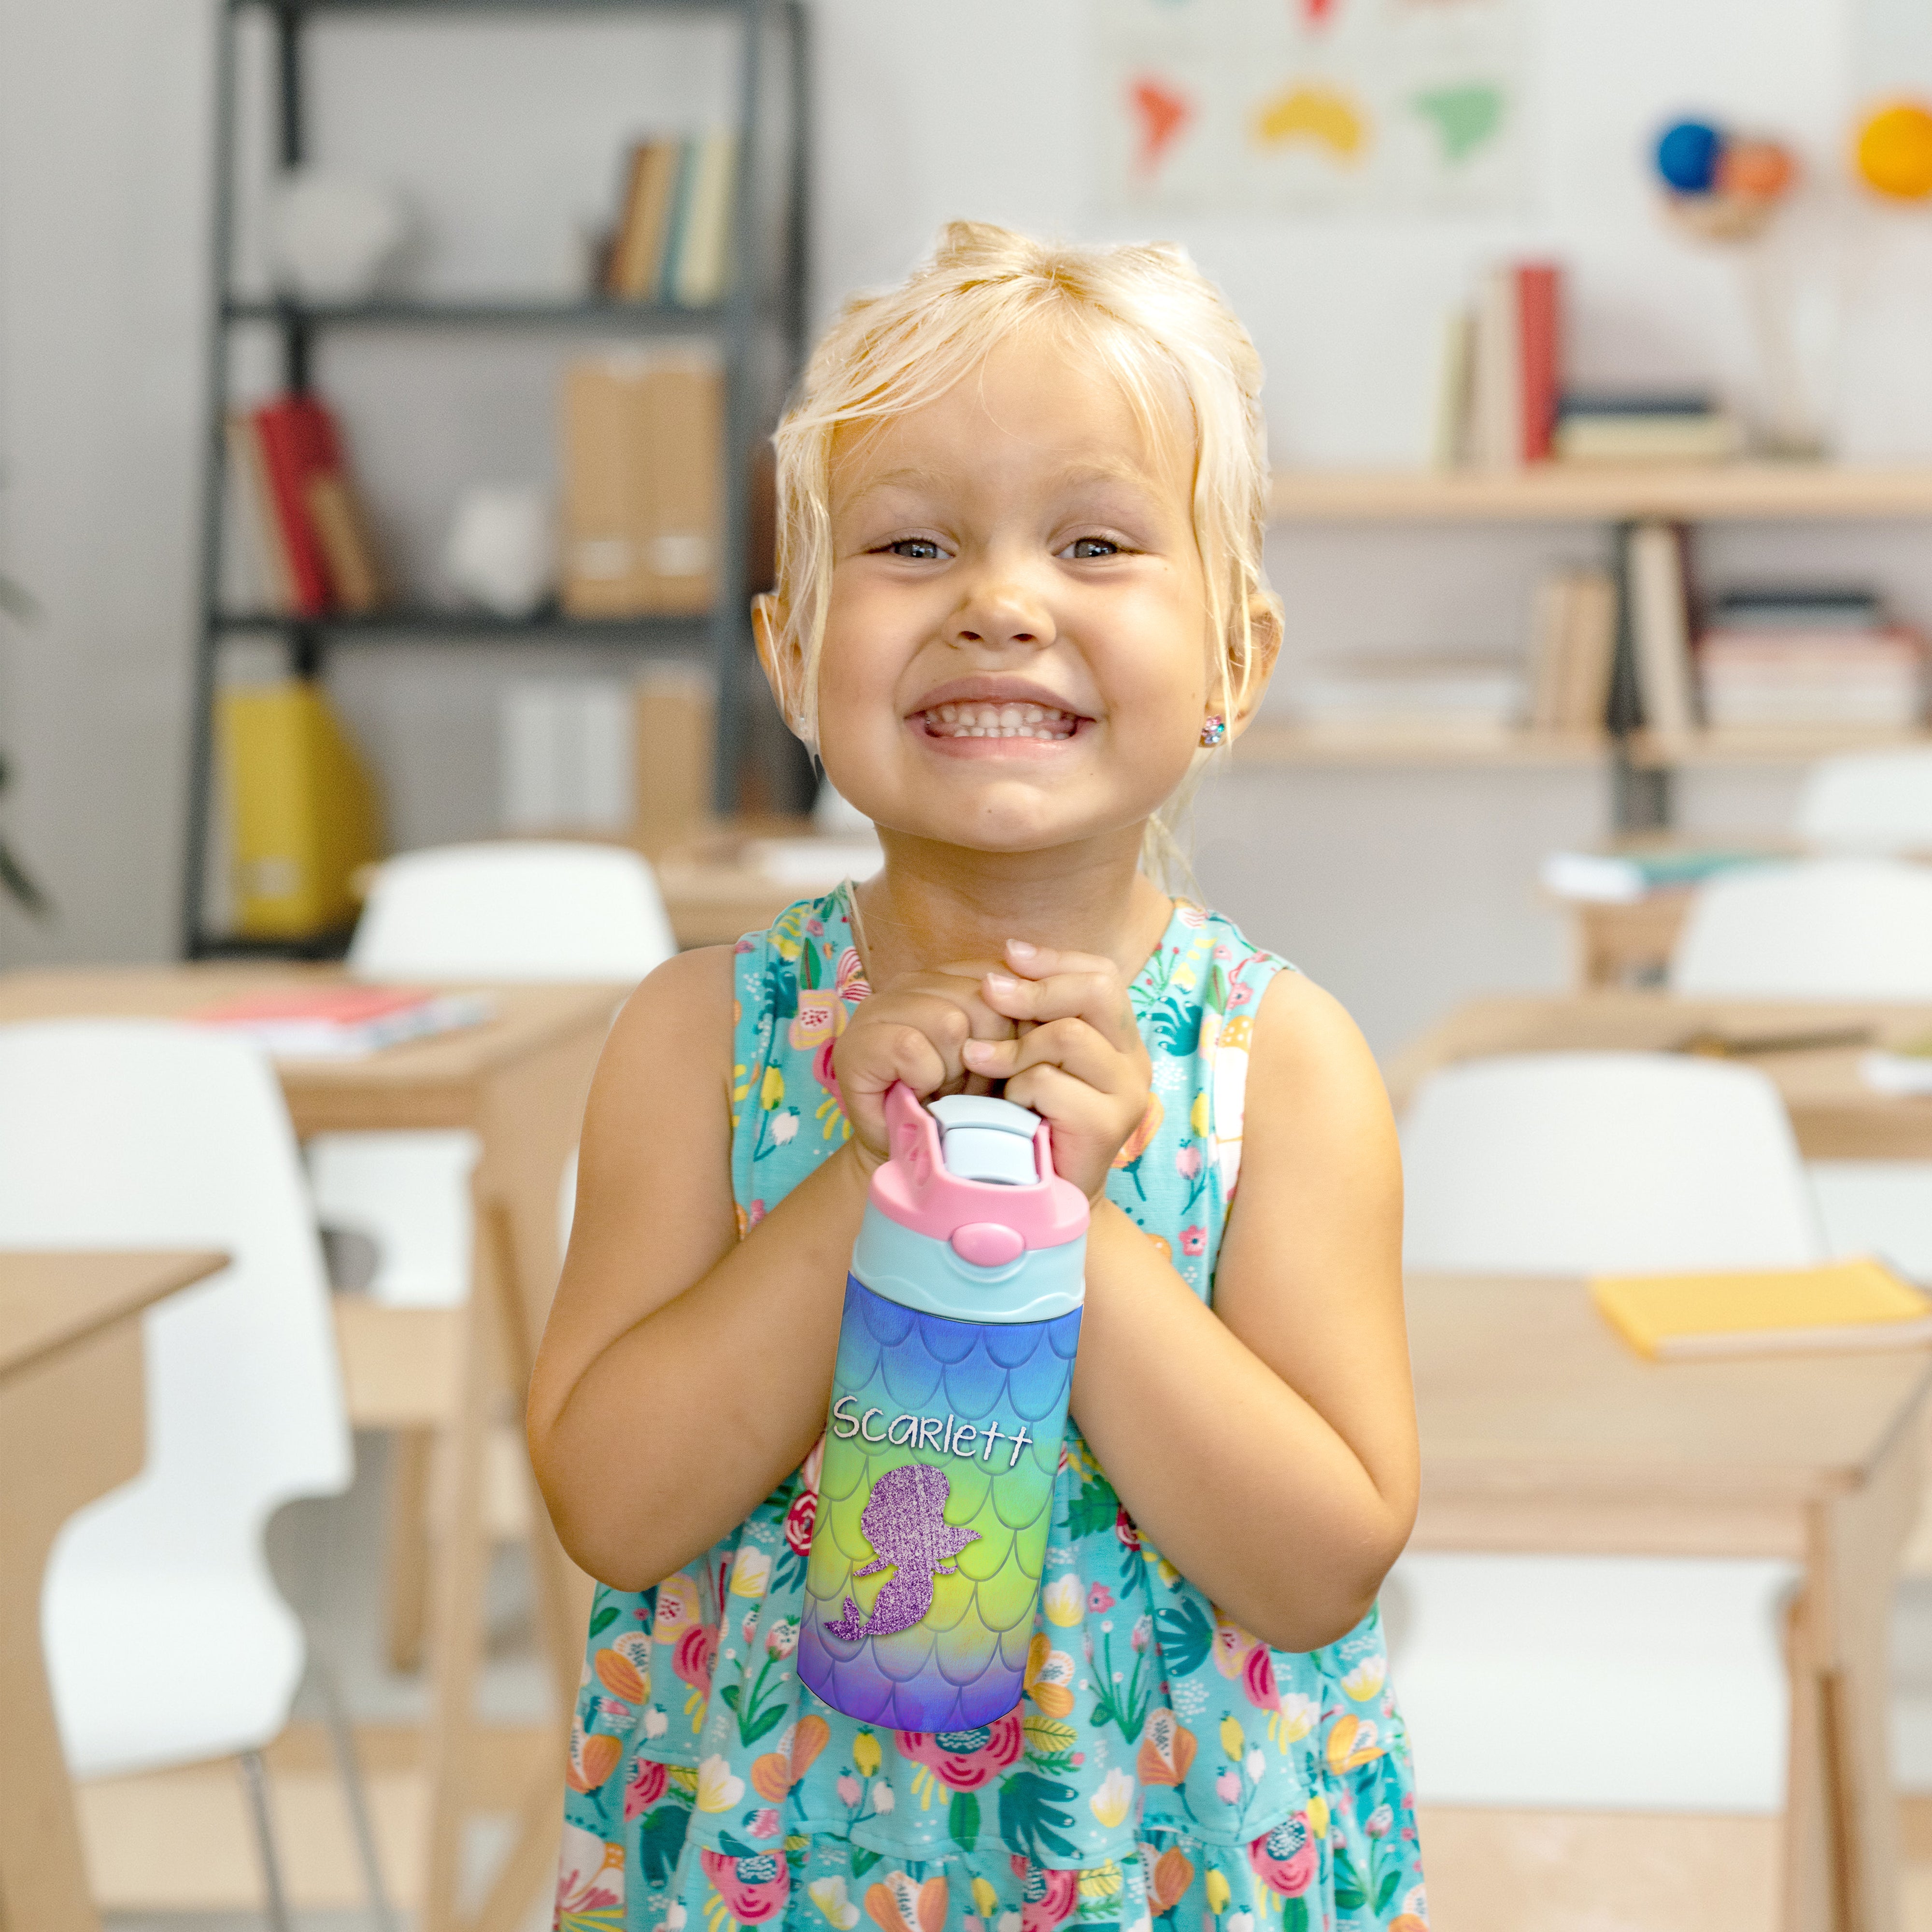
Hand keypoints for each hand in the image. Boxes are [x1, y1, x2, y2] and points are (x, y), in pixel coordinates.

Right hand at [831, 962, 1013, 1170]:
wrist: (915, 1157)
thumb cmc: (966, 1105)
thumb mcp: (1005, 1057)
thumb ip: (1023, 1021)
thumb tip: (1052, 1007)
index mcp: (951, 976)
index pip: (1005, 976)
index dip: (1018, 1027)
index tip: (1006, 1064)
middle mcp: (912, 981)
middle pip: (984, 1000)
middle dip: (989, 1055)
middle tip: (971, 1085)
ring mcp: (879, 1007)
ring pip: (948, 1022)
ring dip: (955, 1071)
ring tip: (946, 1089)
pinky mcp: (857, 1043)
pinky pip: (911, 1049)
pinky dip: (924, 1079)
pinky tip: (918, 1092)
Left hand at [960, 939, 1152, 1201]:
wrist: (1045, 1195)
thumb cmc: (1029, 1119)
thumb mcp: (1030, 1057)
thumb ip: (1031, 1016)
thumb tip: (1003, 964)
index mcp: (1119, 1037)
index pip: (1101, 974)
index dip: (1055, 958)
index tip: (1009, 954)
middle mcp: (1134, 1060)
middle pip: (1096, 991)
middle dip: (1035, 987)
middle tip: (988, 991)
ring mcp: (1128, 1093)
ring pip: (1068, 1036)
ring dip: (1015, 1046)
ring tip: (981, 1062)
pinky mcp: (1109, 1124)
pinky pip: (1050, 1083)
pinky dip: (1017, 1090)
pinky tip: (1010, 1108)